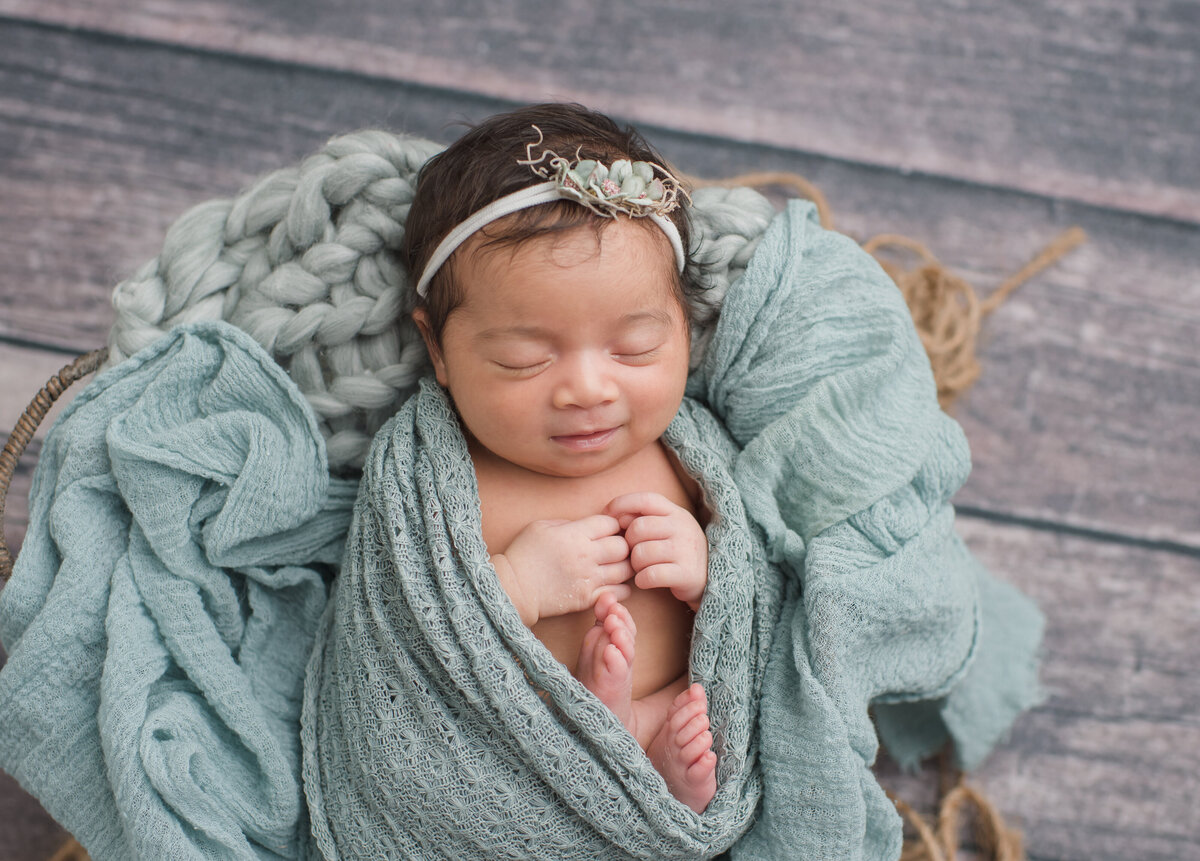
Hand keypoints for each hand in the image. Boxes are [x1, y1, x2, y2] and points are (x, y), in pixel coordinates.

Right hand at [491, 515, 633, 625]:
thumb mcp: (540, 526)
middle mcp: (586, 556)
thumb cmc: (524, 554)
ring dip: (625, 565)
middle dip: (623, 544)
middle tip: (616, 547)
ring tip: (616, 564)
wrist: (514, 588)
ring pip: (626, 569)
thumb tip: (587, 525)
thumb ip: (568, 522)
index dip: (612, 524)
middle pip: (623, 546)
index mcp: (575, 534)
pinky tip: (612, 582)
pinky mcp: (588, 598)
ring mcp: (589, 578)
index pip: (611, 523)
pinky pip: (620, 592)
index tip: (606, 529)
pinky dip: (622, 586)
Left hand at [603, 493, 707, 608]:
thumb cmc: (677, 550)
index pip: (644, 499)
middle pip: (638, 529)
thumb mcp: (666, 527)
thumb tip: (614, 516)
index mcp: (675, 512)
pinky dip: (642, 580)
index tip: (608, 516)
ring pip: (641, 553)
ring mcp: (686, 550)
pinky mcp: (686, 574)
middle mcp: (683, 527)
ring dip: (634, 564)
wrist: (712, 576)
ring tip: (641, 567)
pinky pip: (650, 575)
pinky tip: (646, 580)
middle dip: (628, 543)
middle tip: (632, 553)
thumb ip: (643, 518)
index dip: (621, 505)